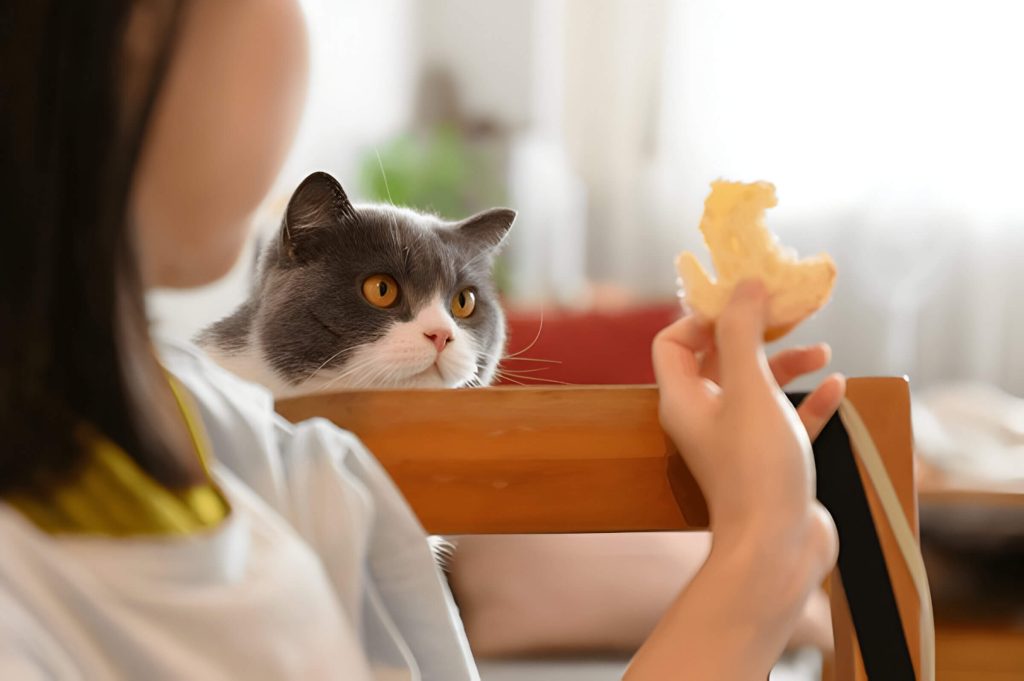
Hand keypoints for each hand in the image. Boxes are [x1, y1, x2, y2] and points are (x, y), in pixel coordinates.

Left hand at [653, 281, 840, 556]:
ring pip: (758, 388)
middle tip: (788, 312)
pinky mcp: (770, 462)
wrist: (778, 551)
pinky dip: (807, 401)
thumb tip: (744, 287)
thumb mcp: (749, 390)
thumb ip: (743, 334)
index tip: (743, 302)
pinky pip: (787, 420)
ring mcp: (737, 442)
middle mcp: (704, 417)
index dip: (704, 317)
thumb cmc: (756, 468)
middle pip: (721, 358)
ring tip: (822, 351)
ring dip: (787, 364)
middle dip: (755, 334)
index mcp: (683, 399)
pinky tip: (835, 387)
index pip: (674, 341)